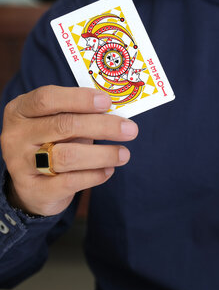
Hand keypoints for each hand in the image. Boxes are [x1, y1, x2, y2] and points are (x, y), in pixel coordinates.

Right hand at [0, 85, 138, 215]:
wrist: (33, 187)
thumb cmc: (53, 144)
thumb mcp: (59, 123)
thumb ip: (81, 115)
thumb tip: (117, 113)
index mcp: (20, 111)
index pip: (46, 99)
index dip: (79, 99)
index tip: (107, 101)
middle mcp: (16, 136)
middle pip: (63, 125)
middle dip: (103, 126)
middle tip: (131, 130)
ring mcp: (22, 164)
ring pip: (68, 156)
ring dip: (103, 154)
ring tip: (124, 154)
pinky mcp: (35, 190)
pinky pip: (70, 181)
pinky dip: (95, 175)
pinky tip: (109, 170)